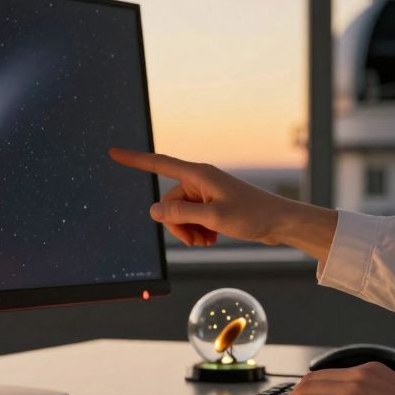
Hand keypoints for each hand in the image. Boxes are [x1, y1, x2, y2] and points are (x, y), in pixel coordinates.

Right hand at [108, 147, 297, 247]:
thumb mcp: (214, 218)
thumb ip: (181, 214)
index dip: (135, 160)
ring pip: (181, 213)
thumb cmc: (253, 215)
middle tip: (196, 240)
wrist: (280, 222)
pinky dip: (198, 230)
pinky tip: (212, 239)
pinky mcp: (214, 204)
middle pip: (170, 201)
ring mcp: (207, 193)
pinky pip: (193, 217)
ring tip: (206, 241)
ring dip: (188, 230)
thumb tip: (154, 210)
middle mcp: (201, 180)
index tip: (114, 152)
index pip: (160, 164)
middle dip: (177, 224)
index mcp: (199, 175)